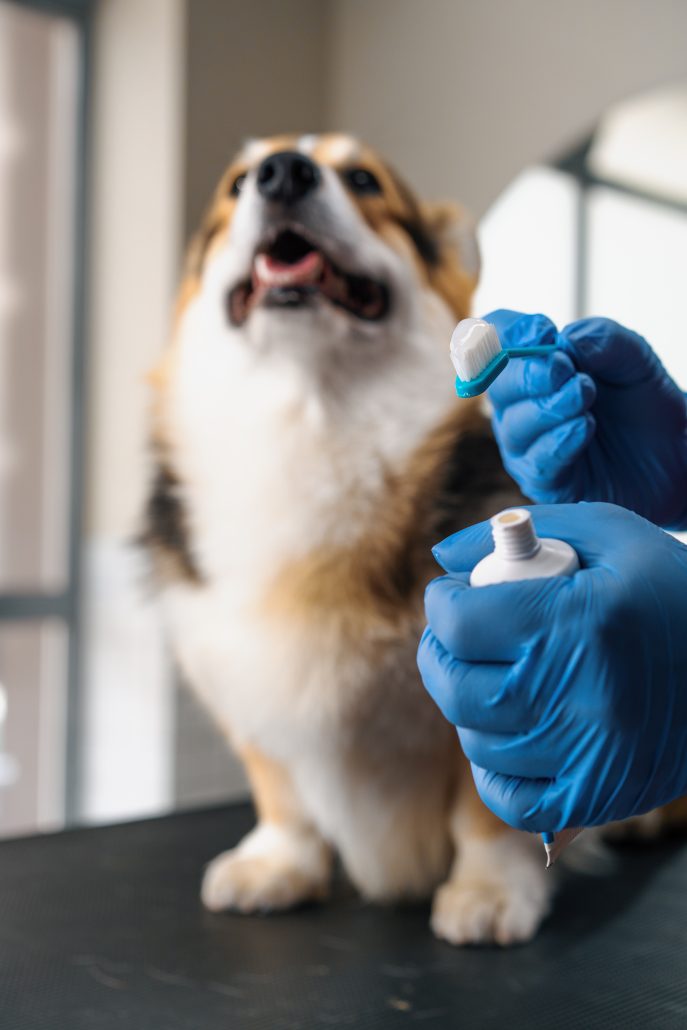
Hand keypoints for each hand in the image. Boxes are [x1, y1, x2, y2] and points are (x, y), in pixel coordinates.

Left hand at [417, 503, 686, 832]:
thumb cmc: (674, 593)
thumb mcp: (613, 535)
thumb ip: (527, 529)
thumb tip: (445, 556)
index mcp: (578, 624)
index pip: (460, 624)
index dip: (443, 602)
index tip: (452, 594)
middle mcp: (577, 698)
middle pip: (456, 686)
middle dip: (440, 654)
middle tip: (455, 637)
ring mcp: (585, 758)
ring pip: (476, 739)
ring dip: (468, 705)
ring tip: (493, 676)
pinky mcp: (595, 799)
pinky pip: (508, 798)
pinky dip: (493, 767)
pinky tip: (508, 732)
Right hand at [484, 310, 686, 528]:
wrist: (674, 452)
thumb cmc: (642, 402)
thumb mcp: (634, 358)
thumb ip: (603, 339)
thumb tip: (567, 340)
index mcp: (531, 366)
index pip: (495, 341)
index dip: (508, 332)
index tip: (542, 331)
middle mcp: (520, 405)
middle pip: (498, 384)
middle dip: (529, 373)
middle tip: (567, 369)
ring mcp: (528, 445)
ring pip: (515, 425)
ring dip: (549, 407)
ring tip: (585, 397)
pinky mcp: (546, 481)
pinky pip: (538, 463)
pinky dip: (558, 442)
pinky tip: (584, 427)